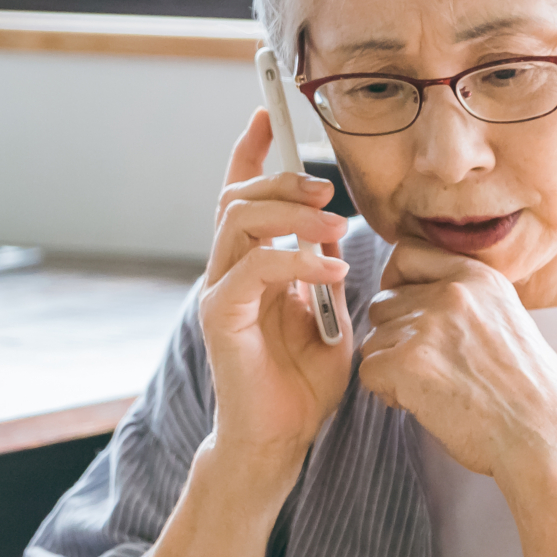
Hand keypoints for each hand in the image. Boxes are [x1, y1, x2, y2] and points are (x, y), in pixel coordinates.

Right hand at [198, 111, 353, 478]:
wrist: (280, 442)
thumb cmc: (302, 386)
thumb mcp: (328, 317)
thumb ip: (324, 275)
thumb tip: (337, 236)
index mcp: (249, 267)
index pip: (239, 196)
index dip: (249, 152)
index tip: (264, 114)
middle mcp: (225, 273)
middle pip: (237, 199)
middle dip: (283, 181)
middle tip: (329, 190)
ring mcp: (219, 294)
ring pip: (238, 222)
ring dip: (291, 214)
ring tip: (336, 227)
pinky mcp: (221, 319)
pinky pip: (252, 269)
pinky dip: (294, 260)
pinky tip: (328, 270)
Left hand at [358, 239, 556, 479]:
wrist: (543, 435)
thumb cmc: (532, 393)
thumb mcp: (509, 320)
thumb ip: (466, 303)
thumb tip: (423, 301)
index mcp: (478, 277)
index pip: (406, 253)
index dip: (396, 283)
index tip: (406, 310)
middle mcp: (451, 293)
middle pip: (383, 304)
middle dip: (394, 336)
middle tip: (426, 368)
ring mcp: (427, 326)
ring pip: (374, 340)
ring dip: (391, 368)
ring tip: (433, 390)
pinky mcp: (406, 363)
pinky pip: (368, 371)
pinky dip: (387, 392)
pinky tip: (422, 404)